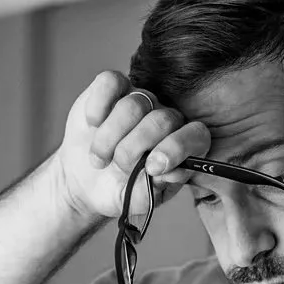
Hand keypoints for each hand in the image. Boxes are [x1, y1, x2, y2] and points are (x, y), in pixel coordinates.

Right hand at [52, 70, 209, 224]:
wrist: (87, 181)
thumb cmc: (120, 190)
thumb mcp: (137, 201)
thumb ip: (154, 190)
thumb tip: (166, 172)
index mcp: (183, 145)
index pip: (196, 135)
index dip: (175, 149)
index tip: (151, 168)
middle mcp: (166, 118)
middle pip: (160, 120)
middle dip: (133, 149)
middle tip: (118, 167)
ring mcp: (141, 99)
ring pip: (132, 105)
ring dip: (109, 137)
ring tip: (99, 158)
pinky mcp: (114, 87)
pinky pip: (110, 82)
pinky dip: (98, 106)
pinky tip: (92, 124)